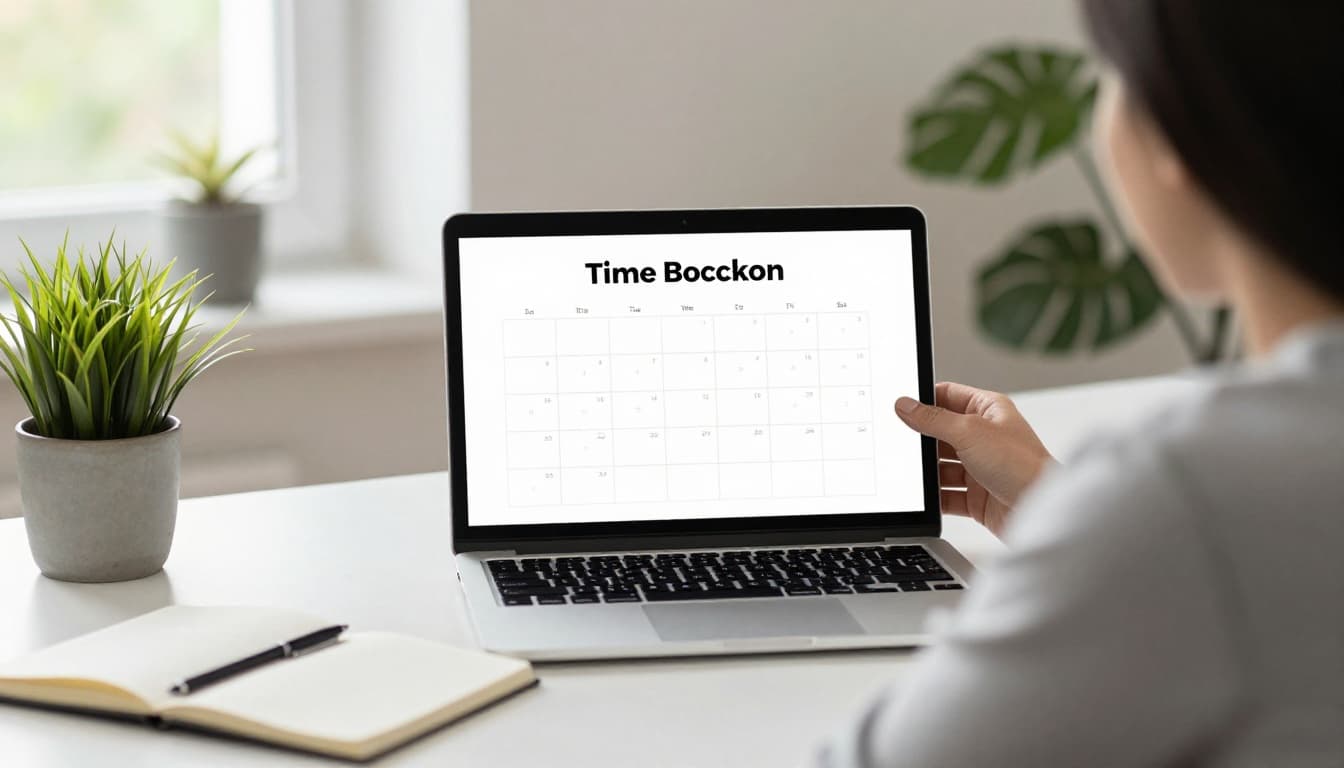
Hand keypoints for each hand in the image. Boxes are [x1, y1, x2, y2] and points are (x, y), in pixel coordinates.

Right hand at [895, 382, 1053, 536]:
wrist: (1042, 511)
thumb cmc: (1022, 466)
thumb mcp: (969, 432)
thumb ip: (933, 419)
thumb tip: (906, 405)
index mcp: (988, 410)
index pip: (948, 396)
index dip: (923, 399)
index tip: (900, 405)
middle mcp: (984, 437)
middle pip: (941, 433)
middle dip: (922, 440)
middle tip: (900, 442)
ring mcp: (980, 467)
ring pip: (942, 466)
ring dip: (928, 472)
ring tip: (913, 473)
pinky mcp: (977, 496)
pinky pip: (947, 494)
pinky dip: (936, 496)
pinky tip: (926, 497)